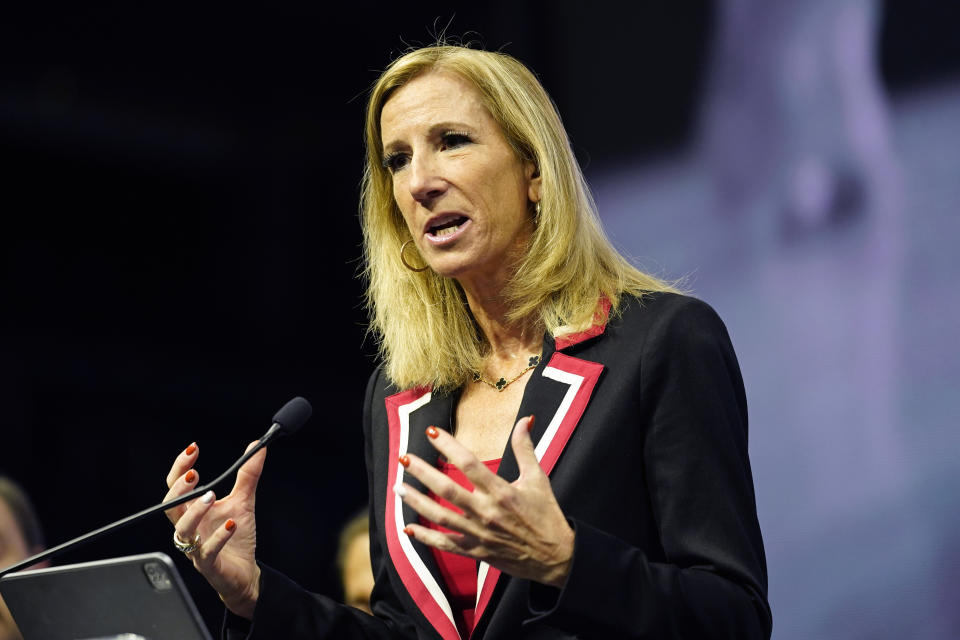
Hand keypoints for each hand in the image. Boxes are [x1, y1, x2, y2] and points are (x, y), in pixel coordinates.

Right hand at [163, 441, 265, 618]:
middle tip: (194, 475)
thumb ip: (248, 475)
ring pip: (183, 530)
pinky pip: (207, 552)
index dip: (180, 468)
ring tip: (210, 496)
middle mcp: (190, 528)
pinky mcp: (209, 565)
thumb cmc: (236, 537)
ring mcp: (196, 547)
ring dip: (195, 512)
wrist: (244, 572)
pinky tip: (232, 524)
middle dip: (178, 490)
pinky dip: (218, 538)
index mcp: (193, 511)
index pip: (176, 487)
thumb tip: (257, 447)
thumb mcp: (243, 501)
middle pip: (170, 507)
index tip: (193, 449)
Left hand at [395, 416, 574, 587]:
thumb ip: (525, 448)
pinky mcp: (476, 551)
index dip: (448, 447)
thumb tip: (524, 419)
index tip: (432, 432)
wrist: (555, 558)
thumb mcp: (538, 479)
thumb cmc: (546, 515)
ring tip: (398, 486)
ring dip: (417, 501)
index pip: (469, 464)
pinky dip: (425, 537)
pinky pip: (445, 544)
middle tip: (404, 458)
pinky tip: (407, 526)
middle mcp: (487, 512)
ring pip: (440, 516)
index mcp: (502, 491)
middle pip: (447, 489)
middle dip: (422, 472)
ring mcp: (479, 534)